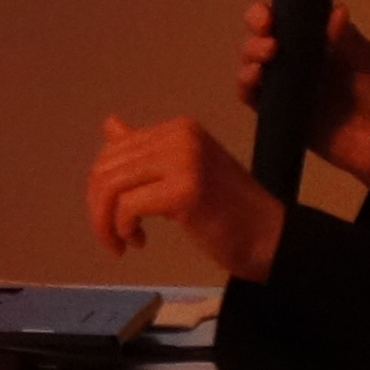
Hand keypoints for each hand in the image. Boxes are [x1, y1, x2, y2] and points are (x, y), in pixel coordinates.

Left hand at [85, 113, 284, 281]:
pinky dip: (123, 229)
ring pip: (112, 186)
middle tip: (112, 237)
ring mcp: (184, 160)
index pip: (114, 150)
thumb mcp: (181, 173)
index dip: (100, 188)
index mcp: (178, 128)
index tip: (113, 217)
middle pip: (107, 168)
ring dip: (105, 222)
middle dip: (98, 207)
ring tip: (121, 243)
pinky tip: (139, 243)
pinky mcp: (186, 190)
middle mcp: (180, 135)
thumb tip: (110, 126)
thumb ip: (145, 152)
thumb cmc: (227, 212)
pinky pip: (128, 206)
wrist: (272, 240)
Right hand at [237, 0, 369, 205]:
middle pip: (265, 28)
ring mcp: (289, 84)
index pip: (297, 7)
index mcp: (324, 38)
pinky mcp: (281, 112)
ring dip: (251, 49)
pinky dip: (246, 83)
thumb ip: (352, 42)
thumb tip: (335, 11)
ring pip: (254, 57)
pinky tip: (254, 78)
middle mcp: (301, 56)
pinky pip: (253, 95)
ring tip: (268, 53)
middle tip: (267, 24)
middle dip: (258, 19)